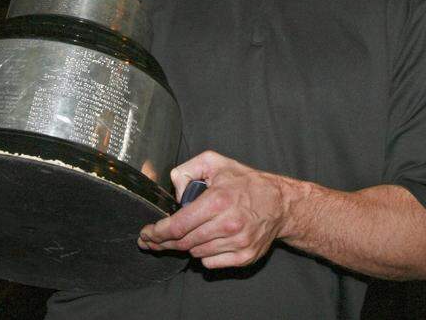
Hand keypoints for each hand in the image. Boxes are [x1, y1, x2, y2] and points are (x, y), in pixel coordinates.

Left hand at [137, 150, 290, 269]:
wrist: (279, 203)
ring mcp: (238, 243)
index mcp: (218, 200)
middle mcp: (228, 224)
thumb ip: (186, 171)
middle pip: (184, 242)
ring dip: (187, 245)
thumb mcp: (214, 162)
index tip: (146, 234)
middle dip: (164, 243)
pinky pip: (211, 263)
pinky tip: (207, 241)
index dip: (157, 232)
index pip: (178, 225)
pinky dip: (204, 254)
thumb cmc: (245, 182)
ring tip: (187, 234)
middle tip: (153, 241)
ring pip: (196, 253)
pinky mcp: (245, 257)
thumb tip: (175, 194)